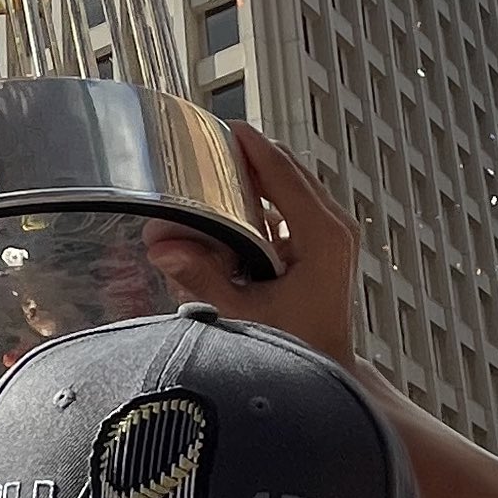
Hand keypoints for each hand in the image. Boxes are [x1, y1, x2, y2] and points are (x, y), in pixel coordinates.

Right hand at [142, 124, 357, 365]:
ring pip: (294, 183)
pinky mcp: (328, 241)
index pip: (283, 173)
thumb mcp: (242, 315)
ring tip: (218, 166)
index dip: (253, 147)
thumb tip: (160, 245)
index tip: (225, 126)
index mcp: (323, 238)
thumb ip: (202, 278)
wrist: (330, 370)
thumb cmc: (295, 348)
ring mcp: (336, 233)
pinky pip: (296, 203)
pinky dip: (267, 195)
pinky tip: (235, 200)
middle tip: (210, 145)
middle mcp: (336, 228)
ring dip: (258, 173)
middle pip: (290, 169)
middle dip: (250, 156)